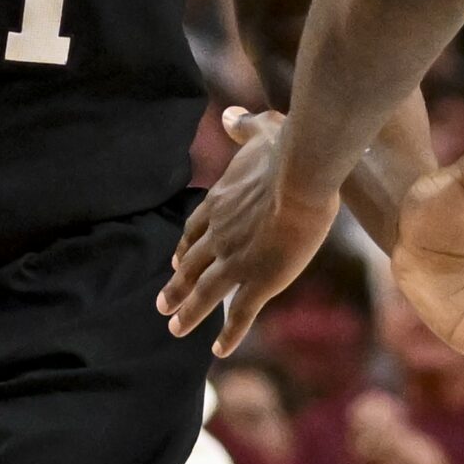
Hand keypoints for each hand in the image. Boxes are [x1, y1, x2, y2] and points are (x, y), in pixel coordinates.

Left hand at [159, 107, 341, 356]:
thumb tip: (230, 113)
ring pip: (205, 293)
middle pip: (191, 265)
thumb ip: (244, 125)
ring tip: (175, 328)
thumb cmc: (285, 153)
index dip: (184, 248)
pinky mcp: (259, 281)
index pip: (193, 230)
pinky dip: (227, 334)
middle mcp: (219, 235)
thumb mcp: (262, 131)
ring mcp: (236, 261)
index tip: (176, 261)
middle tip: (162, 305)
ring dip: (189, 312)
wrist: (302, 179)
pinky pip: (239, 313)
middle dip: (176, 285)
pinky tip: (219, 350)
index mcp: (219, 204)